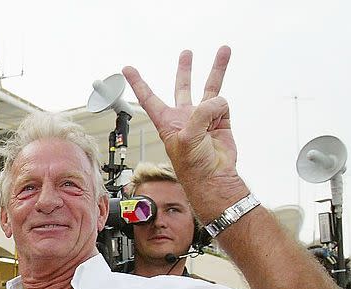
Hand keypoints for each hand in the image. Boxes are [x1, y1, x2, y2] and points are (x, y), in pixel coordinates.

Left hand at [122, 46, 248, 220]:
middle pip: (182, 86)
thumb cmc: (193, 165)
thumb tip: (216, 101)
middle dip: (184, 70)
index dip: (137, 83)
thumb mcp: (187, 138)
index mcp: (167, 122)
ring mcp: (203, 117)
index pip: (149, 98)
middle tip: (186, 53)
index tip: (127, 69)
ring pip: (209, 86)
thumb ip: (200, 114)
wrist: (214, 176)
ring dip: (217, 68)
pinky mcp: (221, 119)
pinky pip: (222, 103)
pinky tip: (219, 121)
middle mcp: (184, 117)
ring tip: (223, 49)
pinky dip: (222, 109)